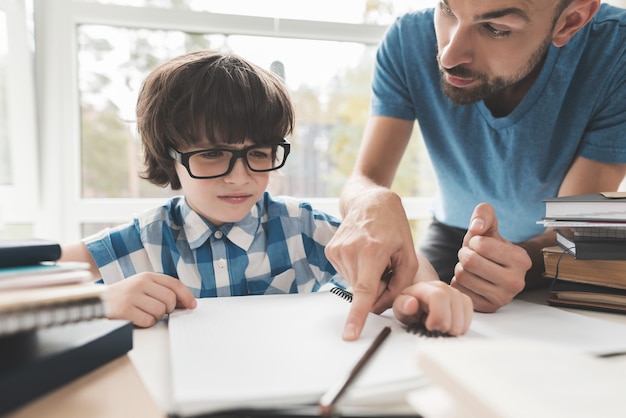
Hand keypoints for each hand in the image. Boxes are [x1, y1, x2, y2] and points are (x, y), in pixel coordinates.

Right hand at [104, 272, 196, 326]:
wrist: (98, 301)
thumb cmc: (125, 296)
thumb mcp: (143, 287)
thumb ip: (162, 290)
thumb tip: (185, 302)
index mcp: (147, 276)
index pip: (174, 284)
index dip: (186, 296)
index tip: (192, 306)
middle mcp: (140, 283)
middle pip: (170, 299)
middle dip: (169, 309)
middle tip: (161, 311)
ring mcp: (131, 296)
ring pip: (159, 311)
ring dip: (156, 317)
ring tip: (145, 313)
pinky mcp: (125, 310)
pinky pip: (147, 320)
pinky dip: (146, 323)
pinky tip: (138, 319)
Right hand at [325, 188, 417, 340]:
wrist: (369, 202)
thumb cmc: (392, 225)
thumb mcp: (409, 254)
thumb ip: (399, 285)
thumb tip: (379, 307)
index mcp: (373, 251)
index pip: (364, 291)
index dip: (357, 316)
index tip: (349, 334)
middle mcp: (351, 251)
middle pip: (363, 290)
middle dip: (377, 287)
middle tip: (385, 265)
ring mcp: (337, 251)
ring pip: (355, 284)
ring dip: (367, 277)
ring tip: (374, 255)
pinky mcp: (330, 251)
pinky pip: (347, 274)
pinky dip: (358, 270)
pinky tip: (363, 252)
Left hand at [392, 281, 472, 335]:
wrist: (416, 305)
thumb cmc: (408, 308)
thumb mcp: (400, 309)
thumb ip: (403, 306)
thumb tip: (411, 304)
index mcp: (424, 288)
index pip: (439, 296)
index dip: (439, 314)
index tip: (432, 327)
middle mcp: (442, 287)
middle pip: (454, 301)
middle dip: (448, 323)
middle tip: (437, 331)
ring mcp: (454, 292)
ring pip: (465, 306)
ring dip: (456, 325)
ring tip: (442, 329)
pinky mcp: (463, 300)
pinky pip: (470, 311)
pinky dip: (463, 324)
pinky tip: (451, 327)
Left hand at [451, 203, 529, 311]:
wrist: (491, 270)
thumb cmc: (488, 247)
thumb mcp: (488, 226)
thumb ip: (484, 214)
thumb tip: (477, 226)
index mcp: (521, 259)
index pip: (481, 245)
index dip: (474, 241)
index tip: (480, 245)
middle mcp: (516, 282)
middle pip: (470, 262)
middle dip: (464, 254)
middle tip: (470, 255)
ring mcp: (503, 298)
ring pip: (463, 276)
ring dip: (461, 268)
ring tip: (471, 268)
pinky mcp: (488, 307)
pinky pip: (460, 290)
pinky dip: (459, 283)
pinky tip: (469, 280)